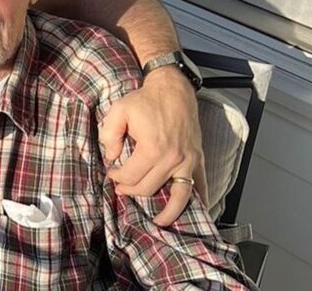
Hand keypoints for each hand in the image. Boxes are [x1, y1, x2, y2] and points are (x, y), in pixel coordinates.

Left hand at [100, 66, 207, 225]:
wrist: (173, 90)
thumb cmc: (145, 100)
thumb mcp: (118, 111)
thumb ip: (109, 135)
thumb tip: (111, 156)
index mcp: (152, 148)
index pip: (131, 176)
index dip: (117, 177)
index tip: (111, 173)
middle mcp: (173, 159)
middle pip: (149, 188)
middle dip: (131, 191)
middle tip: (121, 188)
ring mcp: (188, 160)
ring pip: (179, 196)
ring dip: (169, 212)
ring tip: (159, 222)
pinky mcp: (197, 158)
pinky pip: (201, 184)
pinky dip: (201, 200)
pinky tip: (197, 211)